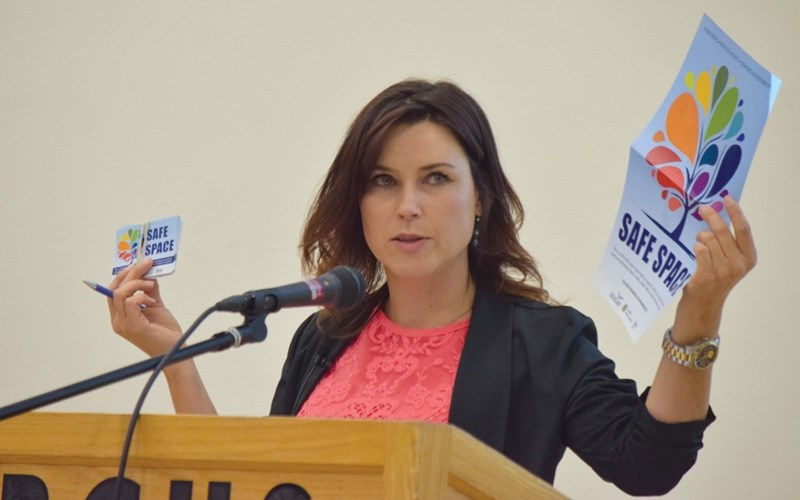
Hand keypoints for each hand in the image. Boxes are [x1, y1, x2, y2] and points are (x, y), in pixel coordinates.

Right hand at [107, 258, 182, 356]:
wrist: (175, 351)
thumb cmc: (165, 331)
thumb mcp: (156, 305)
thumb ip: (149, 291)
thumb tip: (149, 273)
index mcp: (121, 315)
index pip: (112, 290)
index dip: (123, 275)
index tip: (138, 264)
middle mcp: (118, 320)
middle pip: (115, 289)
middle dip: (132, 272)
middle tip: (147, 263)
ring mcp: (124, 325)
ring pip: (120, 293)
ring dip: (137, 283)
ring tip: (151, 284)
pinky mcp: (134, 327)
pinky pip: (130, 303)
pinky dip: (141, 295)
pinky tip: (152, 299)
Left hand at [673, 196, 756, 340]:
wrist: (703, 307)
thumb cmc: (713, 280)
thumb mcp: (728, 261)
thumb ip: (727, 242)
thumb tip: (716, 213)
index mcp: (749, 258)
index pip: (744, 229)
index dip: (736, 212)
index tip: (727, 198)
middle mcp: (739, 264)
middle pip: (723, 231)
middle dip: (711, 216)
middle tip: (701, 208)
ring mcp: (723, 271)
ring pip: (708, 239)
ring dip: (699, 237)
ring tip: (697, 244)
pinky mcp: (706, 276)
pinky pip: (699, 250)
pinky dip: (695, 247)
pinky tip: (693, 250)